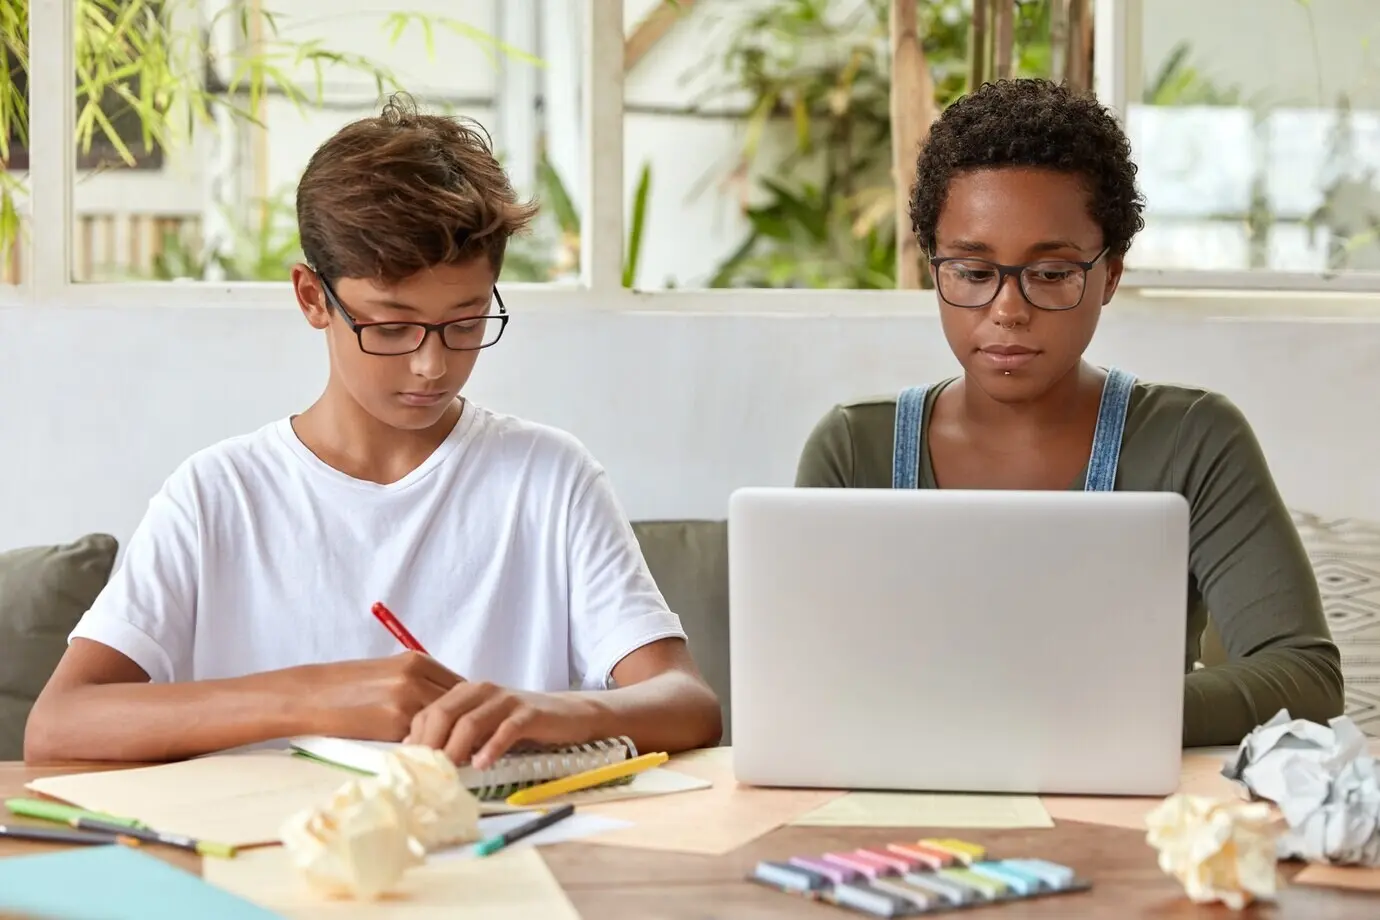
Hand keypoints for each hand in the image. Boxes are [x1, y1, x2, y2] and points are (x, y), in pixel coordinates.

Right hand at [293, 652, 464, 741]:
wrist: (310, 696)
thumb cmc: (345, 687)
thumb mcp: (388, 673)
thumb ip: (418, 683)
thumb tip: (447, 708)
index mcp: (416, 660)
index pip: (460, 686)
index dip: (466, 708)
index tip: (466, 725)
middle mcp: (416, 676)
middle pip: (459, 704)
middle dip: (462, 724)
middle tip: (464, 744)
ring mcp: (407, 698)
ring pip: (445, 722)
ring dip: (449, 738)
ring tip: (448, 753)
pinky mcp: (395, 722)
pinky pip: (424, 738)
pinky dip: (428, 747)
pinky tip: (426, 757)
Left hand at [404, 682, 600, 768]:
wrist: (567, 714)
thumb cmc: (519, 724)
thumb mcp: (483, 725)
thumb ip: (453, 732)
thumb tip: (415, 750)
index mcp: (465, 692)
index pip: (428, 712)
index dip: (416, 739)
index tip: (409, 767)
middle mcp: (482, 690)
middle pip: (444, 714)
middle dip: (430, 745)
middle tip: (423, 774)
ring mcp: (506, 700)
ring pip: (471, 722)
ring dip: (455, 750)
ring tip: (448, 773)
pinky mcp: (529, 713)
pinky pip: (506, 730)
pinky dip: (491, 748)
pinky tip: (483, 765)